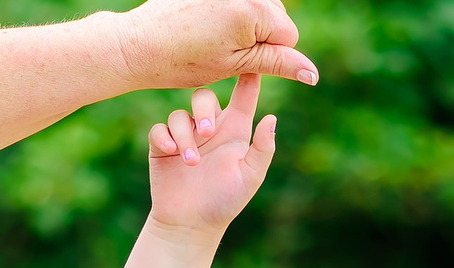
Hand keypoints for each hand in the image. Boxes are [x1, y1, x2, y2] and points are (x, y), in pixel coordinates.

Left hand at [111, 0, 316, 90]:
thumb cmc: (185, 59)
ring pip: (259, 6)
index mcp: (254, 9)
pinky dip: (229, 11)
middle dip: (258, 34)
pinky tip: (206, 22)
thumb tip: (313, 74)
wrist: (140, 42)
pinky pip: (239, 0)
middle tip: (221, 47)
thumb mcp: (236, 65)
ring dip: (244, 22)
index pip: (288, 34)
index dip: (267, 54)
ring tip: (212, 34)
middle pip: (276, 15)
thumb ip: (278, 63)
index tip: (236, 58)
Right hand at [148, 76, 279, 235]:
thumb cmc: (224, 202)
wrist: (191, 225)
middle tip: (207, 133)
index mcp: (234, 130)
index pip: (243, 93)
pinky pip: (159, 130)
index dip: (247, 74)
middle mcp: (209, 128)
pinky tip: (171, 153)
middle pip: (204, 96)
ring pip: (180, 115)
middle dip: (204, 109)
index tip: (250, 58)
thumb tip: (271, 117)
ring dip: (185, 135)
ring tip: (191, 161)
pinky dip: (164, 138)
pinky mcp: (161, 147)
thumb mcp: (250, 177)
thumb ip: (262, 148)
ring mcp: (184, 136)